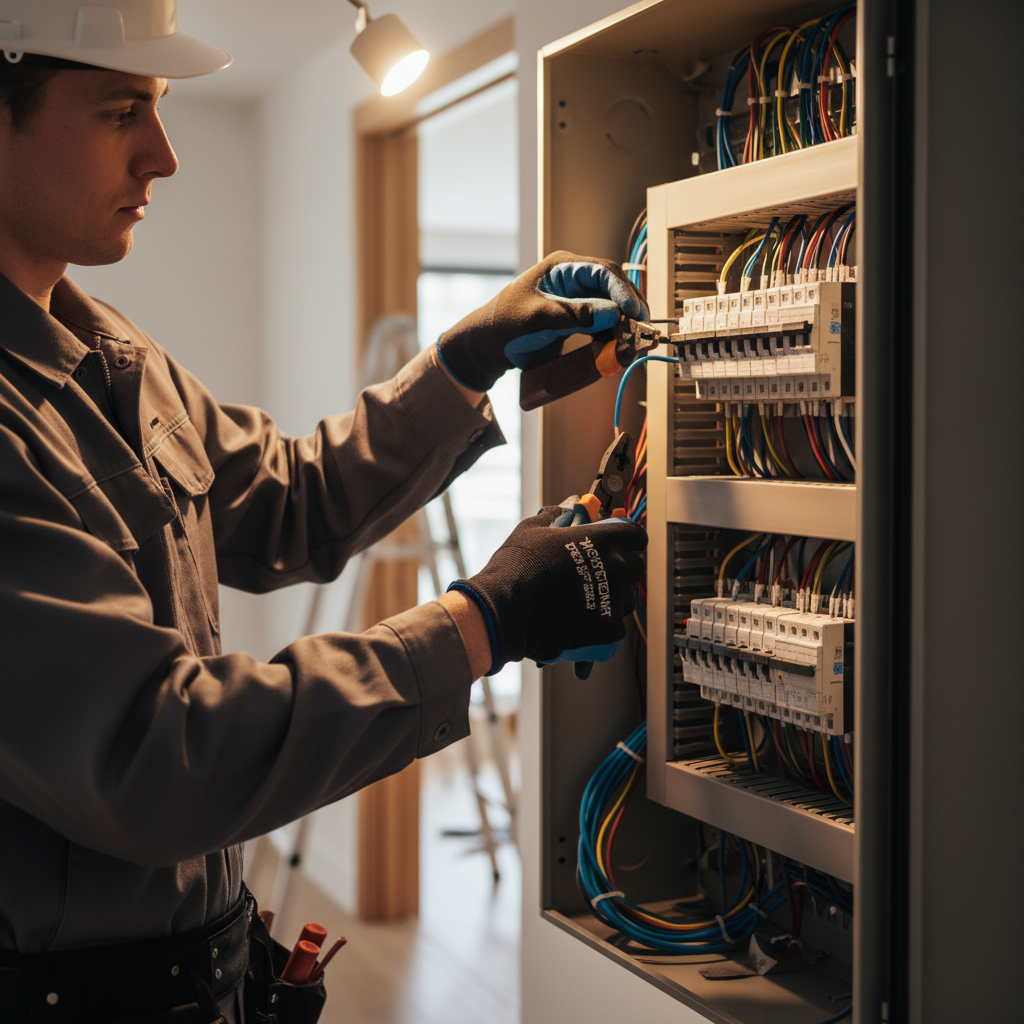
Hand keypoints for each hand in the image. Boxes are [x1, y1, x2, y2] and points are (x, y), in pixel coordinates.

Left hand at [435, 251, 649, 392]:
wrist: (489, 346)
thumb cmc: (505, 324)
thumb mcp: (537, 317)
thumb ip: (573, 314)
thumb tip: (612, 313)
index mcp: (563, 267)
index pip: (603, 271)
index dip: (622, 290)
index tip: (633, 311)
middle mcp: (575, 279)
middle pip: (614, 289)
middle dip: (629, 308)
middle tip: (641, 329)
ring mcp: (578, 300)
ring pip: (613, 308)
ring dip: (624, 324)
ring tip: (632, 342)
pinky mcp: (579, 320)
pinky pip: (604, 325)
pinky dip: (613, 336)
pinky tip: (618, 348)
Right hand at [447, 507, 647, 674]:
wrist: (507, 607)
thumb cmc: (518, 566)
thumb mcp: (532, 529)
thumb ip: (554, 518)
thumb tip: (560, 513)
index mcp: (602, 539)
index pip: (636, 536)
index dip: (627, 541)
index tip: (617, 547)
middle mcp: (615, 567)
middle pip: (634, 569)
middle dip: (621, 572)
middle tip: (598, 577)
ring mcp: (614, 599)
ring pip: (626, 600)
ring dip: (612, 600)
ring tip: (585, 604)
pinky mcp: (608, 630)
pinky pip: (616, 627)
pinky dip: (602, 628)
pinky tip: (582, 625)